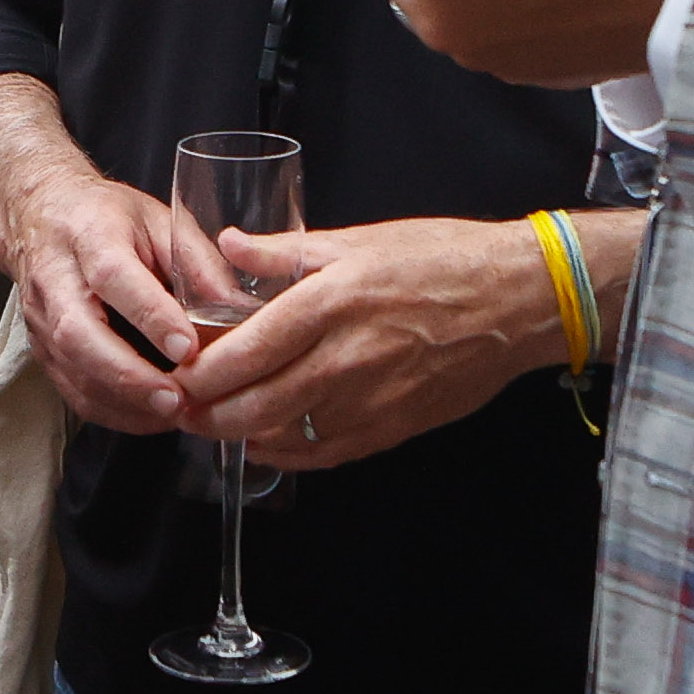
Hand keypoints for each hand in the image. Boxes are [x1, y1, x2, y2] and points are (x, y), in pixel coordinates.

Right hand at [0, 76, 231, 432]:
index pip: (114, 278)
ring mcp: (41, 321)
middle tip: (176, 399)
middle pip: (79, 335)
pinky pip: (73, 393)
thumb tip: (239, 311)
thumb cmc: (107, 217)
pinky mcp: (42, 351)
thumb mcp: (160, 219)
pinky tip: (151, 416)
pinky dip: (114, 413)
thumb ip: (198, 262)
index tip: (188, 347)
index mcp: (90, 236)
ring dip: (124, 402)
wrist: (37, 217)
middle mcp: (56, 281)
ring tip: (174, 414)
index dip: (150, 315)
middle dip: (128, 375)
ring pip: (73, 372)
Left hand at [171, 215, 578, 470]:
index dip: (201, 371)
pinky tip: (265, 442)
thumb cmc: (442, 259)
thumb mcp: (358, 239)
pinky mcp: (391, 427)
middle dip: (205, 414)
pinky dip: (285, 453)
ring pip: (283, 435)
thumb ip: (285, 252)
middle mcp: (346, 357)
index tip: (176, 372)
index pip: (246, 350)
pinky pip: (323, 453)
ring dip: (238, 434)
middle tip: (180, 407)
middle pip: (253, 404)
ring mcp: (370, 400)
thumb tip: (228, 246)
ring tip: (213, 423)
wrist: (517, 301)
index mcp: (331, 301)